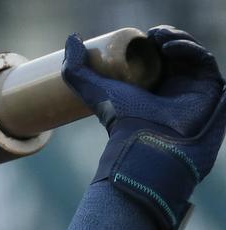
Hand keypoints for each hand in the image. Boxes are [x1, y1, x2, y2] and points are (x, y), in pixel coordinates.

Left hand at [62, 28, 225, 229]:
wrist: (147, 143)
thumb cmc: (121, 121)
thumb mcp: (94, 92)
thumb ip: (76, 70)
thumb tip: (72, 39)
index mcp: (150, 88)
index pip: (156, 57)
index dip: (151, 42)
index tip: (140, 34)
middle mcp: (173, 88)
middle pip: (175, 53)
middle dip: (166, 37)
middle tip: (152, 33)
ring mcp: (192, 89)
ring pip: (191, 54)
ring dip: (178, 40)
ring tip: (160, 37)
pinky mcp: (210, 89)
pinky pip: (205, 62)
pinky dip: (191, 50)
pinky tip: (172, 47)